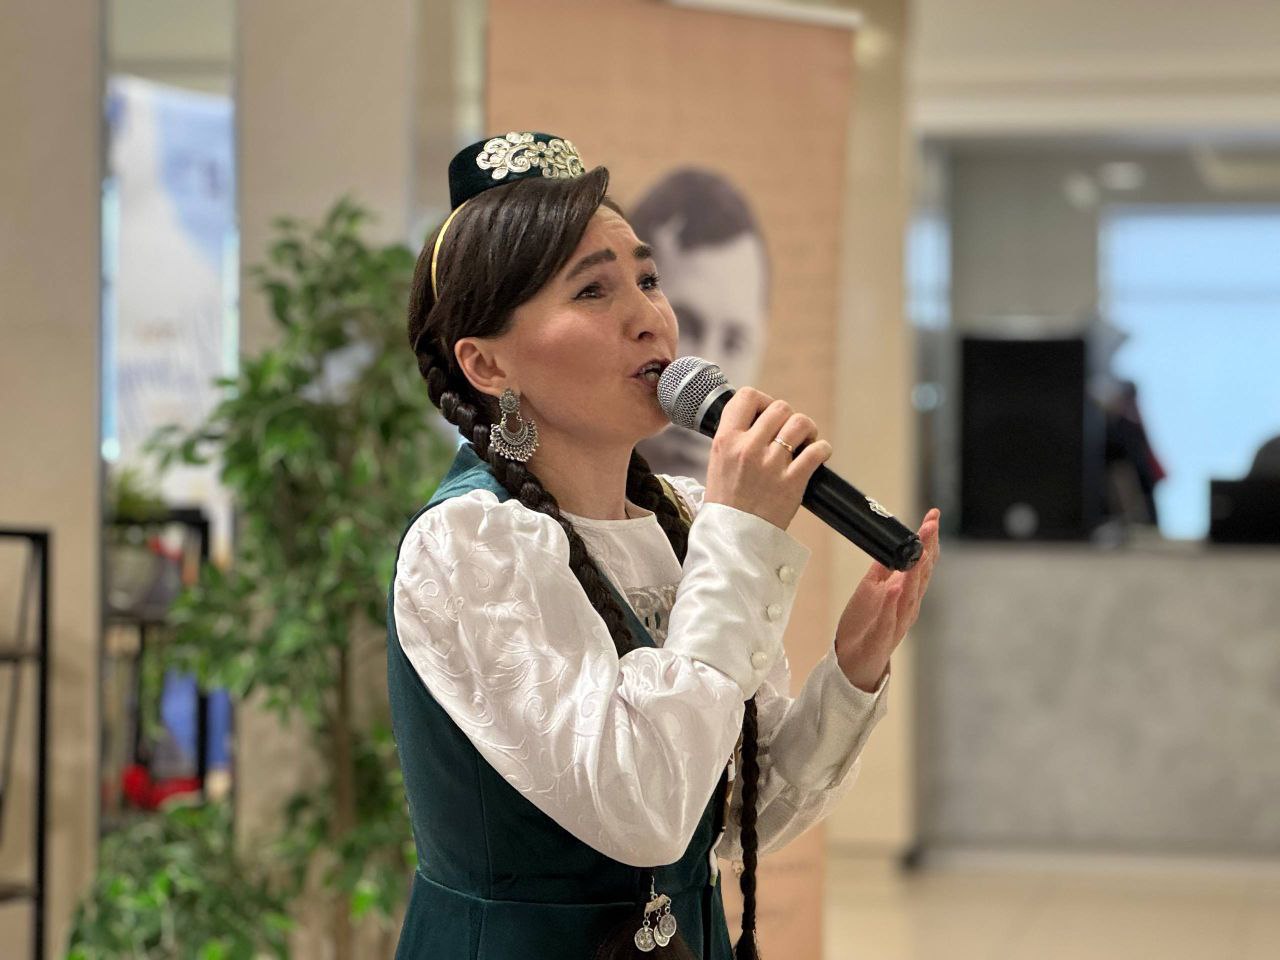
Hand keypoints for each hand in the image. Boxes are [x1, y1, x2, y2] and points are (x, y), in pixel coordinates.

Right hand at [702, 387, 832, 530]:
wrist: (733, 538)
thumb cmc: (726, 502)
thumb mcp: (717, 462)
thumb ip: (734, 438)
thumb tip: (757, 420)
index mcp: (726, 441)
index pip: (746, 397)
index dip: (762, 400)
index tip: (766, 412)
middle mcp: (748, 448)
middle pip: (780, 407)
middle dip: (787, 417)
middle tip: (788, 431)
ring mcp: (772, 464)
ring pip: (800, 423)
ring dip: (807, 430)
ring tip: (805, 441)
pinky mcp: (793, 481)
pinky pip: (817, 451)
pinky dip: (822, 450)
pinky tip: (818, 455)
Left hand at [834, 508, 940, 691]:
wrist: (853, 662)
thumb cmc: (865, 626)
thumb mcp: (872, 590)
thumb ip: (884, 570)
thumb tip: (892, 545)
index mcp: (906, 592)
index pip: (921, 562)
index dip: (928, 540)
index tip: (933, 517)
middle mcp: (907, 605)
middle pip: (921, 574)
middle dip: (927, 549)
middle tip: (932, 524)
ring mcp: (897, 621)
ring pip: (910, 594)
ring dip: (916, 571)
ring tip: (921, 548)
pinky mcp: (882, 636)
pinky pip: (889, 618)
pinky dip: (893, 603)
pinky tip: (896, 586)